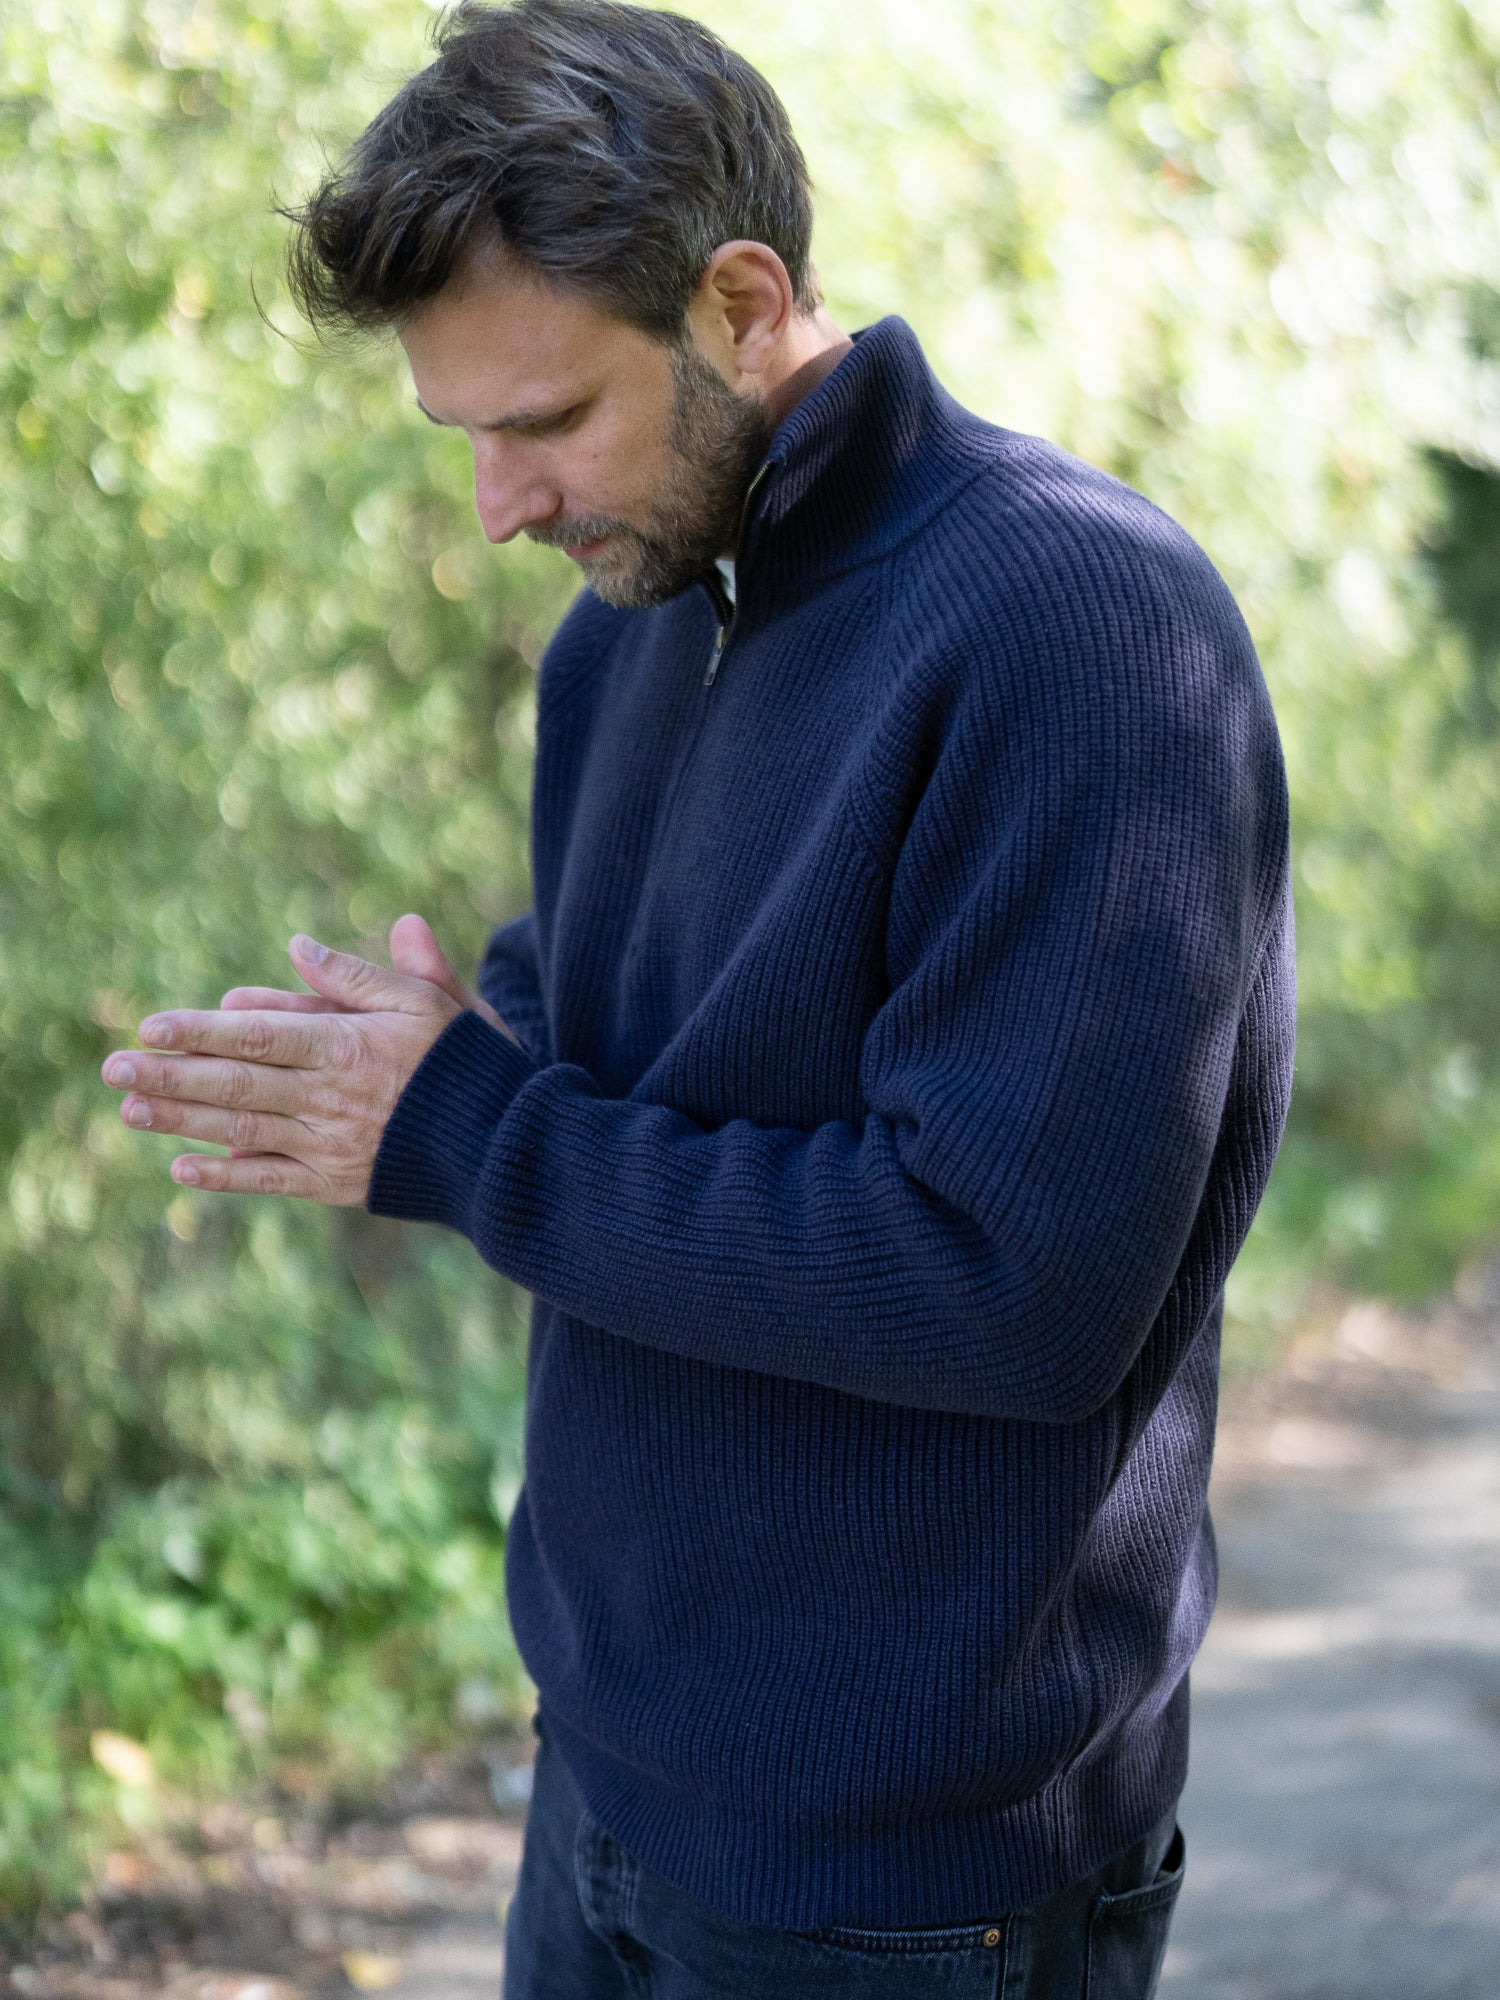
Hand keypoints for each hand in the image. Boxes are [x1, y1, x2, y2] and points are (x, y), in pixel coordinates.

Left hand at [102, 915, 513, 1204]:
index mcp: (349, 1045)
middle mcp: (331, 1096)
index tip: (151, 1026)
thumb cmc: (466, 1060)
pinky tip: (182, 1165)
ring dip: (182, 1119)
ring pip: (243, 1129)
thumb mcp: (427, 1000)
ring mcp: (331, 1143)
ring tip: (129, 1107)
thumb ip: (360, 973)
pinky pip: (271, 1180)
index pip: (260, 1036)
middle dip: (170, 1075)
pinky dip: (226, 1174)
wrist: (507, 1142)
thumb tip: (297, 944)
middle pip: (237, 1083)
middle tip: (112, 1067)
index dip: (201, 1031)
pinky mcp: (336, 1182)